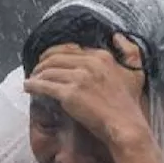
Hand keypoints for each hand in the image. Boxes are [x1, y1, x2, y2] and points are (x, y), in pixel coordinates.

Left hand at [22, 35, 152, 147]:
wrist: (126, 126)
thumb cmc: (130, 104)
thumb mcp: (136, 73)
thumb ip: (130, 51)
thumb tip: (117, 36)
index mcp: (102, 57)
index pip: (72, 49)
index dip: (58, 54)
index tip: (51, 60)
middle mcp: (89, 63)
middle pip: (57, 57)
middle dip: (43, 62)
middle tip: (37, 69)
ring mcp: (78, 78)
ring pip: (49, 70)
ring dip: (37, 74)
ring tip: (32, 79)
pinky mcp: (69, 94)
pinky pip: (45, 85)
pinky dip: (33, 85)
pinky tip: (28, 87)